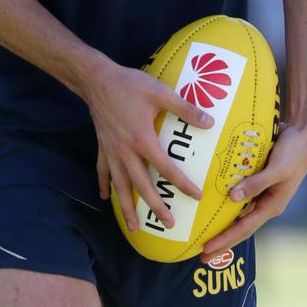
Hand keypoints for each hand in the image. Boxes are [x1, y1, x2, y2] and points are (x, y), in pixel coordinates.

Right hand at [84, 57, 213, 231]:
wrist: (97, 80)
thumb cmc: (129, 85)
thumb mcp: (160, 93)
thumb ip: (185, 108)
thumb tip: (210, 122)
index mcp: (143, 140)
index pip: (166, 169)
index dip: (182, 184)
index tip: (196, 197)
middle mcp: (126, 151)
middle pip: (142, 186)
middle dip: (156, 207)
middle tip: (169, 224)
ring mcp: (112, 151)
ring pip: (120, 186)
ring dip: (127, 208)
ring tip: (134, 227)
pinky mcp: (102, 146)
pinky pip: (102, 171)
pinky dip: (104, 185)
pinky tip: (104, 198)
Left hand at [200, 121, 306, 261]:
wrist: (303, 134)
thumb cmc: (294, 153)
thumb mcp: (278, 169)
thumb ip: (257, 183)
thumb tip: (233, 198)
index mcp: (272, 206)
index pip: (243, 229)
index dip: (224, 240)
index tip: (206, 251)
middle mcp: (265, 202)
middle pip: (239, 226)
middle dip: (221, 240)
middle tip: (199, 253)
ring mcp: (262, 192)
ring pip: (238, 210)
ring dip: (221, 220)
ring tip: (202, 228)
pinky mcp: (257, 179)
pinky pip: (239, 192)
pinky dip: (225, 197)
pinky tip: (212, 196)